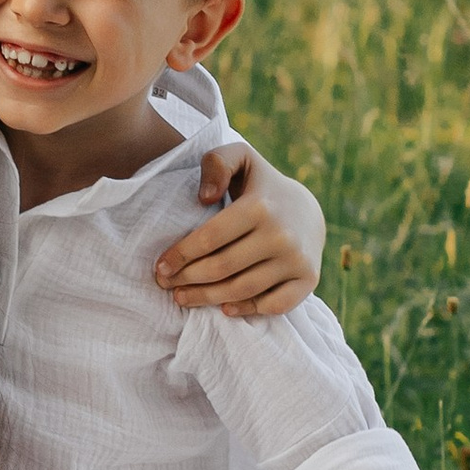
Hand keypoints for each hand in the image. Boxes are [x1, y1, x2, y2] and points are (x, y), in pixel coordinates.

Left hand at [156, 150, 323, 316]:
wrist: (308, 210)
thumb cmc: (261, 186)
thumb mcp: (240, 159)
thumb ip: (217, 163)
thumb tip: (206, 198)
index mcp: (260, 206)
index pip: (210, 238)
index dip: (181, 255)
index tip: (160, 267)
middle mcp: (281, 235)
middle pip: (222, 268)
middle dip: (187, 279)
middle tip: (166, 285)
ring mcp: (297, 260)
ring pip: (242, 290)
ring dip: (207, 298)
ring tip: (182, 297)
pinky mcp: (309, 280)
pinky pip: (274, 305)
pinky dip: (247, 310)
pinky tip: (224, 308)